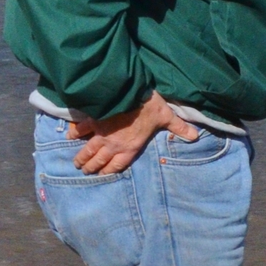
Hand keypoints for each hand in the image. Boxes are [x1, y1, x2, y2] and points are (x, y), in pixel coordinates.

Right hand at [69, 90, 199, 174]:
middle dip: (91, 167)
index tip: (101, 174)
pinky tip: (69, 137)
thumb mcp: (167, 117)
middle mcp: (113, 145)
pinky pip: (79, 130)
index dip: (108, 171)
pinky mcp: (92, 121)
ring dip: (81, 157)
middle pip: (99, 161)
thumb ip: (179, 128)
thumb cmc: (148, 106)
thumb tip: (195, 136)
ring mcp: (100, 134)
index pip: (117, 165)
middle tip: (85, 170)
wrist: (127, 91)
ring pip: (87, 150)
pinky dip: (73, 134)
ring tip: (76, 163)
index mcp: (130, 147)